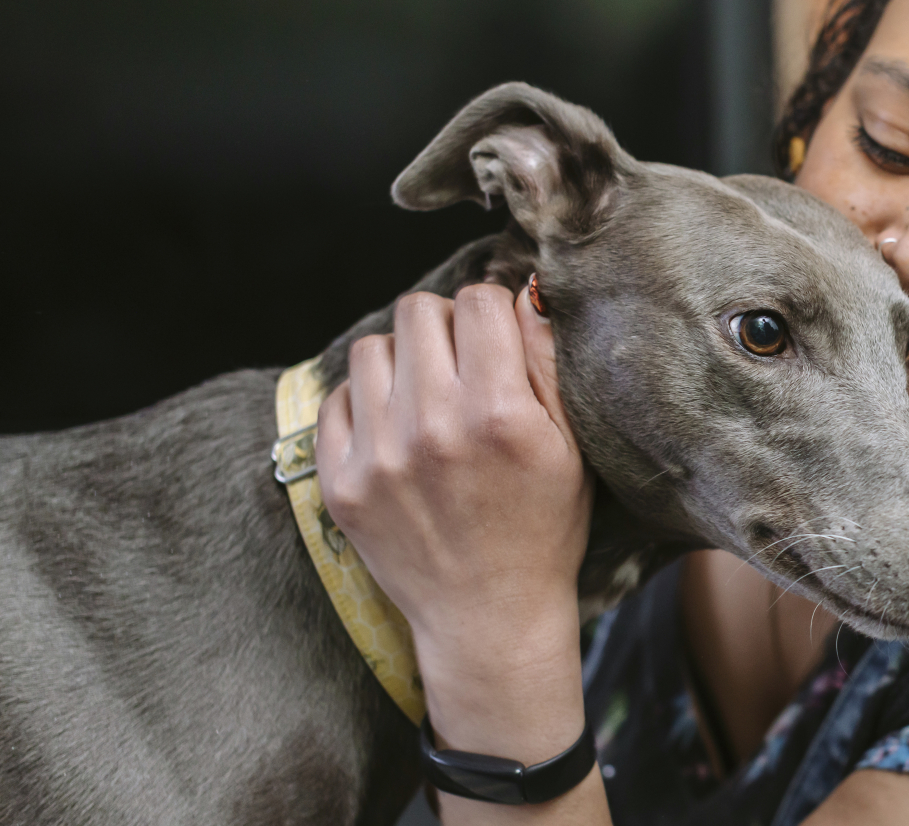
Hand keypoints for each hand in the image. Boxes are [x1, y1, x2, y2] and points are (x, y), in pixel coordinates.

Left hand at [314, 284, 593, 771]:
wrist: (490, 618)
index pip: (478, 300)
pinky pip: (337, 397)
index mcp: (498, 414)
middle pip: (419, 311)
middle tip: (463, 367)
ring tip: (427, 398)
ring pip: (373, 347)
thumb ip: (547, 362)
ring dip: (402, 361)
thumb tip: (524, 290)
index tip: (498, 341)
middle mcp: (432, 427)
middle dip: (446, 328)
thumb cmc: (543, 528)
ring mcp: (378, 456)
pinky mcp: (339, 482)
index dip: (493, 313)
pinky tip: (397, 431)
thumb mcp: (571, 447)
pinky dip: (366, 402)